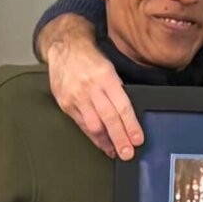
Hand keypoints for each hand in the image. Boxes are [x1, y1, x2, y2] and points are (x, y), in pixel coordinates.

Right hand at [46, 39, 143, 159]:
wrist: (65, 48)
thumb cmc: (91, 59)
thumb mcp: (110, 68)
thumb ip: (117, 90)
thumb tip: (129, 115)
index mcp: (106, 77)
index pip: (122, 106)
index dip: (131, 125)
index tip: (137, 139)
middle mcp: (90, 88)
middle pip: (108, 118)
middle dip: (120, 138)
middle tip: (128, 153)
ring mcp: (76, 97)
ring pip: (93, 125)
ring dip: (106, 142)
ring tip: (115, 152)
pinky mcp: (65, 103)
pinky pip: (80, 124)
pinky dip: (92, 136)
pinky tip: (100, 143)